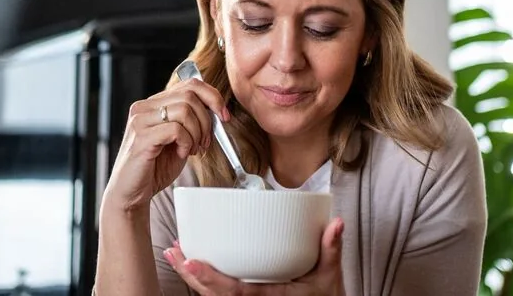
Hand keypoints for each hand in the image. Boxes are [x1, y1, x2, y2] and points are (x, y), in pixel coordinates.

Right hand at [102, 76, 228, 212]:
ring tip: (192, 149)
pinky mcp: (141, 137)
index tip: (224, 116)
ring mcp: (140, 121)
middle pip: (190, 95)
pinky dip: (187, 142)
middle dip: (206, 120)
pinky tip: (181, 154)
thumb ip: (191, 121)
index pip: (189, 84)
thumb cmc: (155, 168)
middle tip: (204, 142)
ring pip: (185, 110)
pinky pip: (177, 130)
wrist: (131, 194)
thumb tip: (217, 110)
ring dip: (197, 133)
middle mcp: (144, 108)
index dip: (213, 97)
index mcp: (153, 104)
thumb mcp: (179, 140)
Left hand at [164, 217, 345, 295]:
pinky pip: (220, 295)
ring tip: (175, 253)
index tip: (192, 263)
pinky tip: (190, 264)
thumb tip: (336, 224)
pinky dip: (203, 281)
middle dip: (192, 276)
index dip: (212, 279)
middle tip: (176, 253)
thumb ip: (331, 249)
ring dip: (193, 277)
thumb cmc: (324, 295)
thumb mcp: (330, 275)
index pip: (236, 293)